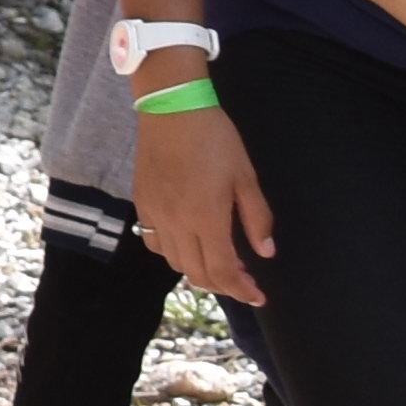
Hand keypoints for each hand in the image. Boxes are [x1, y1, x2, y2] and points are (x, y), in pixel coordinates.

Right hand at [137, 95, 269, 304]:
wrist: (171, 109)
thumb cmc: (215, 140)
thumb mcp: (246, 177)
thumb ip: (256, 218)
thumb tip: (264, 252)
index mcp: (207, 218)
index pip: (222, 271)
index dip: (241, 290)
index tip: (258, 296)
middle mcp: (177, 223)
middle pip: (196, 273)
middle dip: (223, 285)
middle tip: (243, 280)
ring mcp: (155, 213)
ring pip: (174, 261)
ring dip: (197, 270)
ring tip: (217, 261)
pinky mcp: (142, 202)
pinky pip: (154, 241)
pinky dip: (172, 252)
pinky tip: (186, 242)